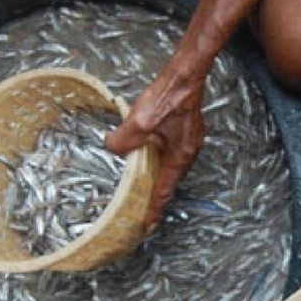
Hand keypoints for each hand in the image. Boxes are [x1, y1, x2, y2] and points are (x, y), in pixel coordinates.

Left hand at [105, 65, 205, 230]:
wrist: (186, 74)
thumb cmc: (169, 97)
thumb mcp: (139, 122)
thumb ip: (122, 140)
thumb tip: (111, 147)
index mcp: (179, 157)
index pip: (163, 191)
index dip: (154, 209)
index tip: (147, 225)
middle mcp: (187, 152)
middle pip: (168, 179)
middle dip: (155, 194)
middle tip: (142, 207)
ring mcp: (188, 140)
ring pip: (169, 164)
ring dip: (155, 174)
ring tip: (142, 183)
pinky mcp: (185, 129)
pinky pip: (170, 150)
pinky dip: (158, 157)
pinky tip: (147, 150)